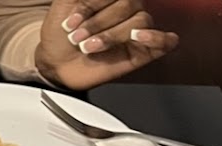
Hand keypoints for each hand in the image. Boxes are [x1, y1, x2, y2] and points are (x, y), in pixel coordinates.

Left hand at [36, 0, 178, 89]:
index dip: (91, 6)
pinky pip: (165, 42)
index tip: (69, 23)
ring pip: (140, 22)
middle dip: (98, 23)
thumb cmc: (61, 34)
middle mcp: (129, 9)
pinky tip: (138, 37)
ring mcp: (138, 29)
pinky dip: (156, 38)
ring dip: (112, 36)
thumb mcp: (64, 3)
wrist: (56, 64)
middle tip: (77, 38)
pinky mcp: (143, 52)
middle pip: (129, 5)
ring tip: (89, 47)